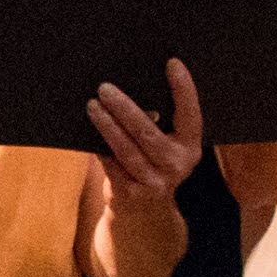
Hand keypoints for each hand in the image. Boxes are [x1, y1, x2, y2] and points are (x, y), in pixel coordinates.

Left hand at [89, 58, 205, 205]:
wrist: (143, 212)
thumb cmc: (150, 164)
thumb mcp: (164, 146)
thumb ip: (157, 123)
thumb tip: (127, 87)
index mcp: (190, 147)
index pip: (190, 114)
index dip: (184, 89)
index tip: (173, 63)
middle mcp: (178, 165)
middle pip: (148, 132)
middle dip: (125, 108)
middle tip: (105, 88)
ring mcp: (155, 182)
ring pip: (126, 149)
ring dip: (106, 125)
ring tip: (92, 106)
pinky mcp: (131, 194)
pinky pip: (111, 164)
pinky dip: (98, 147)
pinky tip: (86, 131)